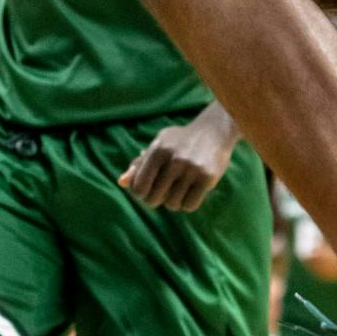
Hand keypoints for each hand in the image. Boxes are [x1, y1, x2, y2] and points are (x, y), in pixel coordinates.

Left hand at [121, 107, 238, 211]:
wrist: (215, 131)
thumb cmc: (181, 140)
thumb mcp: (158, 145)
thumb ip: (139, 164)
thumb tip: (121, 183)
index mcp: (158, 150)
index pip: (139, 187)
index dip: (140, 193)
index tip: (148, 189)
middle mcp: (174, 159)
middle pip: (154, 199)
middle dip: (157, 199)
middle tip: (164, 191)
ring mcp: (191, 169)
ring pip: (172, 204)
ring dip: (174, 202)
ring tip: (179, 190)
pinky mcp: (207, 178)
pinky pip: (189, 205)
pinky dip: (187, 204)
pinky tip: (190, 193)